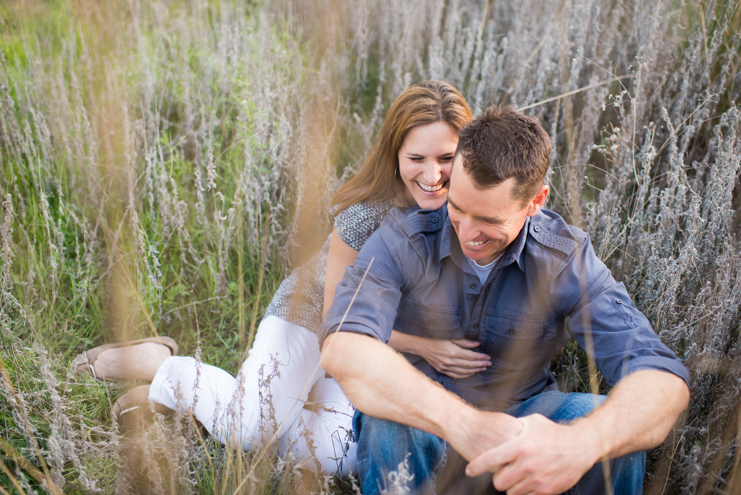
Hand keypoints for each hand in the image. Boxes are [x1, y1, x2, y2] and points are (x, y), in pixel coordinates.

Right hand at [418, 338, 491, 378]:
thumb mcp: (450, 338)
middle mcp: (450, 361)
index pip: (471, 356)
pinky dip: (466, 375)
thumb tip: (477, 344)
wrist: (421, 346)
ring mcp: (446, 367)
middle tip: (489, 363)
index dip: (481, 357)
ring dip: (475, 370)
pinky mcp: (442, 370)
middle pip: (470, 365)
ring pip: (464, 372)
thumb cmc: (436, 339)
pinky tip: (471, 373)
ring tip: (483, 368)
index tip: (488, 357)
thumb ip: (464, 342)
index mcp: (452, 351)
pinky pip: (457, 375)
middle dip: (481, 364)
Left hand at [465, 414, 599, 494]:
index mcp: (520, 446)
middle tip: (503, 470)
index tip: (469, 470)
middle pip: (498, 481)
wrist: (580, 447)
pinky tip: (527, 481)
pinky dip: (523, 491)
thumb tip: (496, 425)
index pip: (490, 460)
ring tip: (517, 474)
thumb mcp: (532, 422)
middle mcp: (527, 465)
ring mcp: (537, 480)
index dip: (476, 466)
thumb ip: (513, 427)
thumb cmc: (553, 432)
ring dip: (510, 485)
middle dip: (497, 476)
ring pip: (510, 492)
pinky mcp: (546, 491)